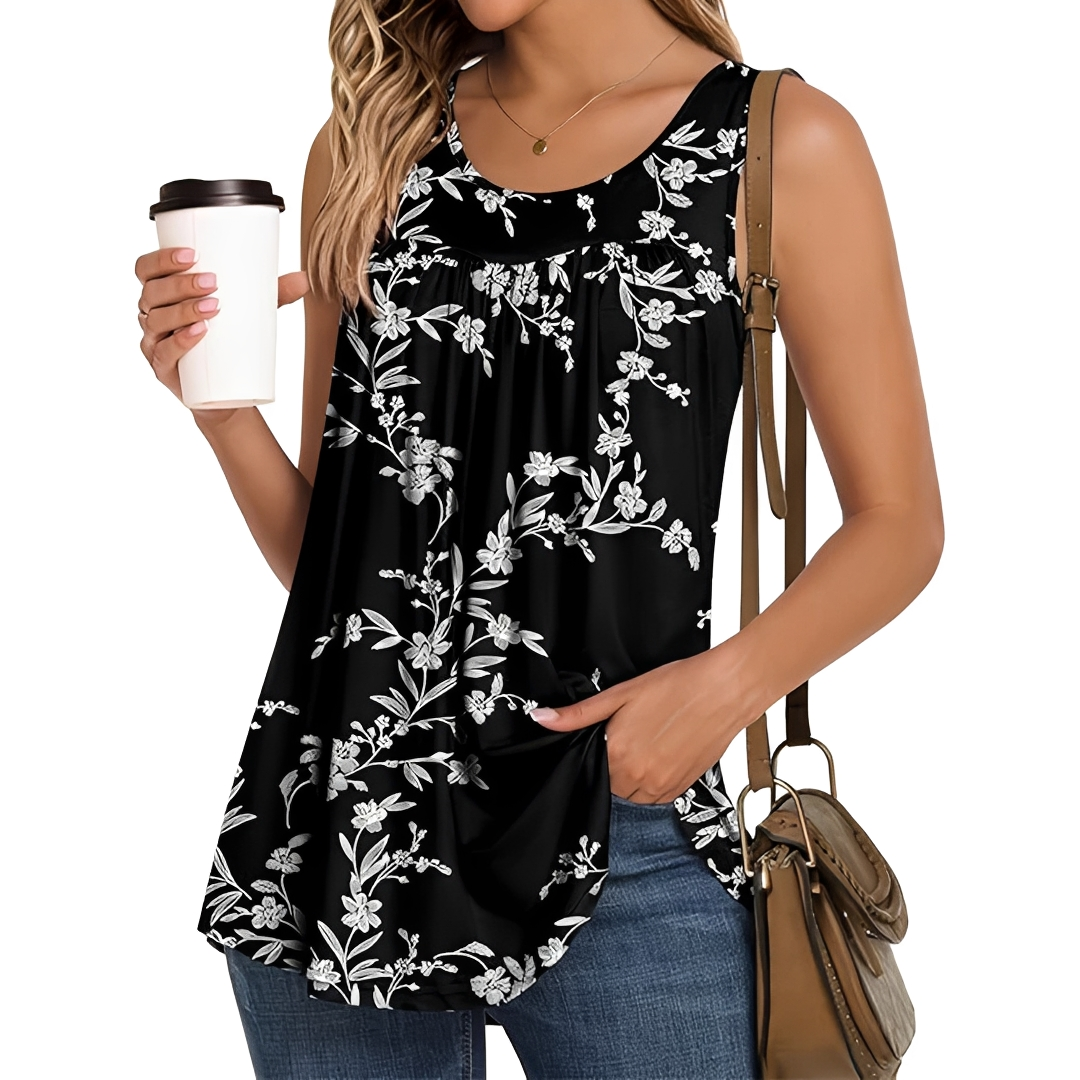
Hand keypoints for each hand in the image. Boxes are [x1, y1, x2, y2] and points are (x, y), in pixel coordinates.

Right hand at [133, 245, 307, 417]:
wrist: (224, 392)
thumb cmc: (227, 343)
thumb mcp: (250, 315)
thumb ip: (273, 295)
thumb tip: (303, 279)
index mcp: (163, 294)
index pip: (147, 269)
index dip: (161, 258)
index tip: (192, 254)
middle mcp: (152, 316)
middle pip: (152, 292)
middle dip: (180, 283)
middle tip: (213, 281)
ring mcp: (154, 343)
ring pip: (158, 320)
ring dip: (183, 310)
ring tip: (213, 307)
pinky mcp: (162, 369)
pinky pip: (164, 352)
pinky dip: (180, 341)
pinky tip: (198, 333)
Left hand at [529, 646, 754, 803]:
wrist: (726, 689)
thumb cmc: (677, 685)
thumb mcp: (620, 693)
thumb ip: (578, 714)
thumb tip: (541, 719)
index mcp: (618, 753)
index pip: (589, 770)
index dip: (596, 753)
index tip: (607, 738)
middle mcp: (638, 777)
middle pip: (609, 785)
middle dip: (613, 765)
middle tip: (630, 736)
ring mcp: (662, 786)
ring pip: (631, 795)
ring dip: (631, 776)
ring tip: (647, 743)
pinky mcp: (682, 788)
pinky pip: (655, 798)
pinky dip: (652, 782)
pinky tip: (662, 753)